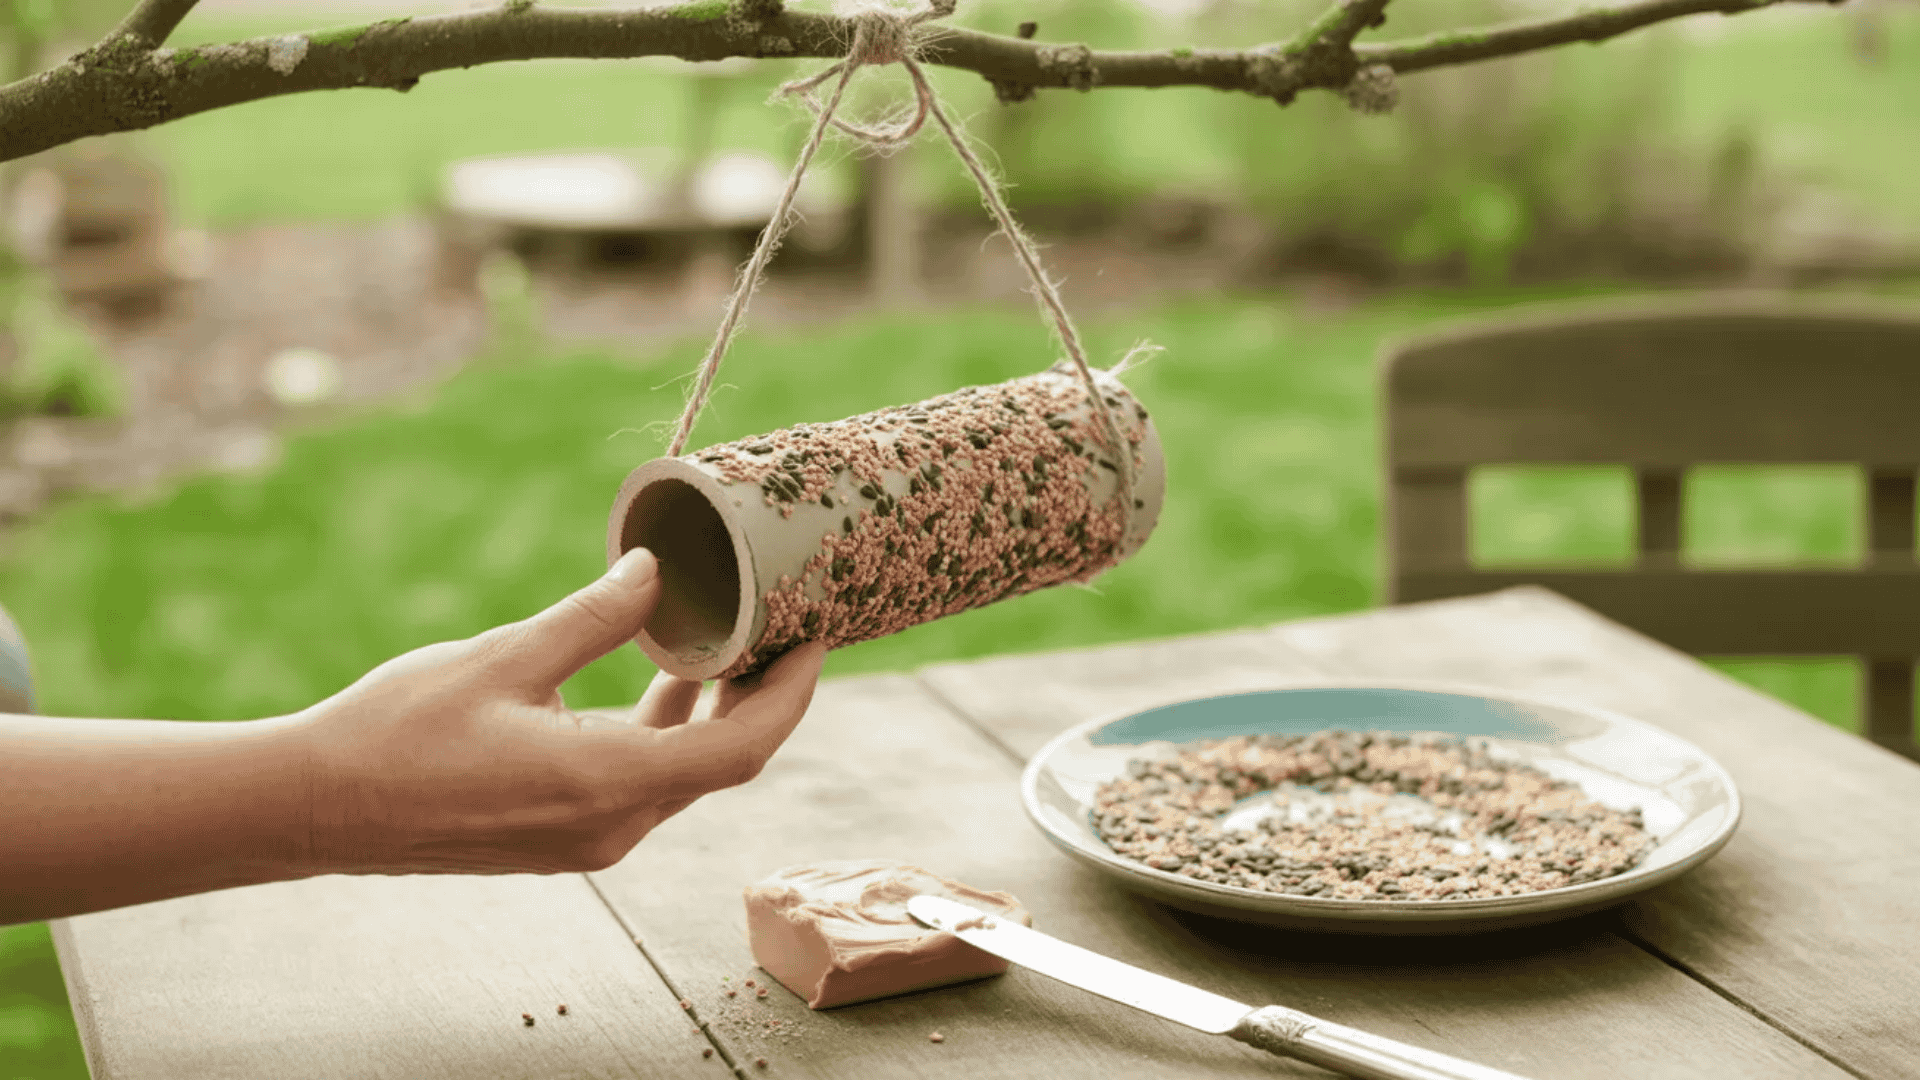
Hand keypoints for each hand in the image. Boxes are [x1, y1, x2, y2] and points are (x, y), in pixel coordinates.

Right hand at [299, 548, 826, 876]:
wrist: (316, 807)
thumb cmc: (399, 731)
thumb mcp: (505, 657)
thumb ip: (593, 617)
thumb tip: (656, 569)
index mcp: (607, 785)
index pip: (741, 749)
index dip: (792, 695)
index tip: (816, 640)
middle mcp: (611, 827)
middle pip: (723, 764)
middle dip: (762, 697)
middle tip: (785, 628)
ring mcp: (587, 839)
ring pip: (682, 775)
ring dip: (711, 714)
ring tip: (733, 641)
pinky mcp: (563, 836)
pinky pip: (642, 785)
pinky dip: (665, 735)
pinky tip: (664, 681)